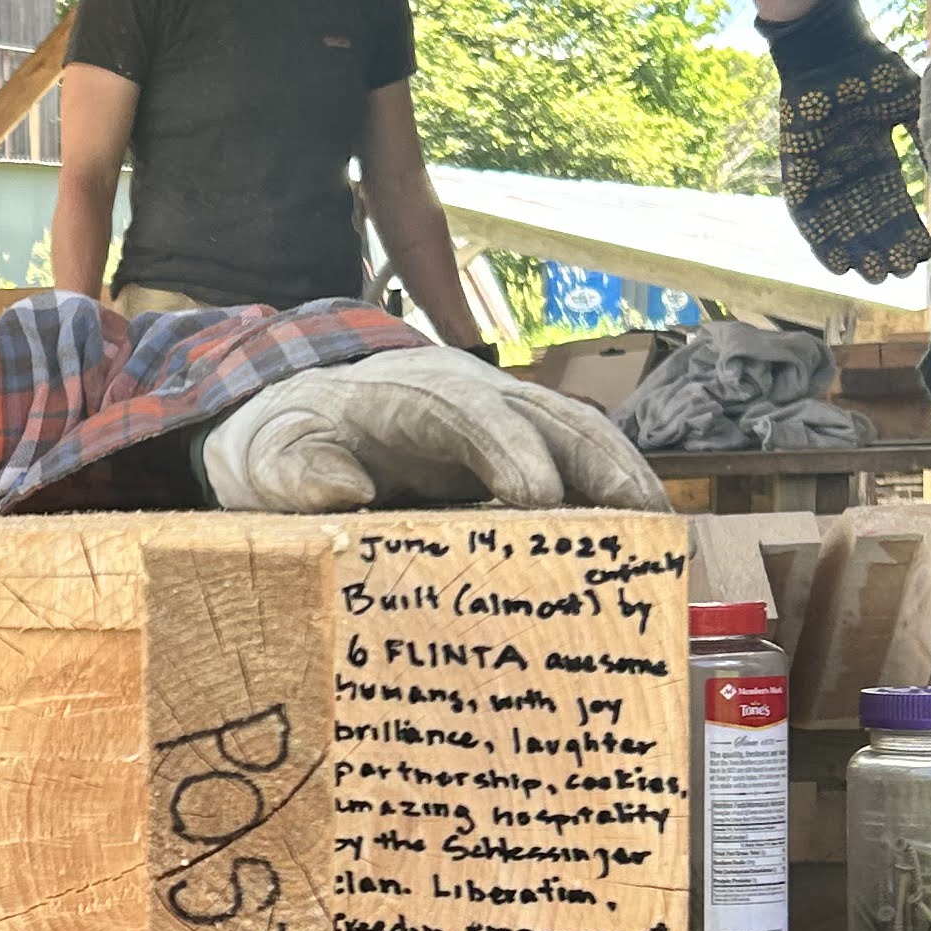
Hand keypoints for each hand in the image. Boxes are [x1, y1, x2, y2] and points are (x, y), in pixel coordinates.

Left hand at [203, 346, 669, 512]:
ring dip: (626, 479)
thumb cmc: (286, 442)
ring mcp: (503, 412)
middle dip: (599, 463)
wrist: (297, 411)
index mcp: (413, 394)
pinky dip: (615, 490)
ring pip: (581, 431)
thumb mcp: (266, 457)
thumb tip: (345, 491)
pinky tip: (643, 538)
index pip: (475, 413)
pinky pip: (577, 456)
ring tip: (665, 539)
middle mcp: (473, 392)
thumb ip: (293, 472)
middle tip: (641, 523)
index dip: (511, 452)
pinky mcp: (519, 440)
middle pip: (552, 414)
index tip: (537, 500)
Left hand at [759, 0, 928, 282]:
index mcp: (876, 154)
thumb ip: (926, 140)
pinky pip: (807, 212)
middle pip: (866, 218)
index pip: (893, 201)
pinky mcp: (797, 169)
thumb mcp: (911, 109)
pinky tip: (836, 262)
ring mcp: (821, 169)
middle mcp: (848, 168)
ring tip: (874, 277)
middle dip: (882, 246)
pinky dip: (821, 239)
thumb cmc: (874, 71)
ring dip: (855, 250)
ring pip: (839, 222)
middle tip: (900, 275)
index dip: (907, 229)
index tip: (926, 255)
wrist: (833, 49)